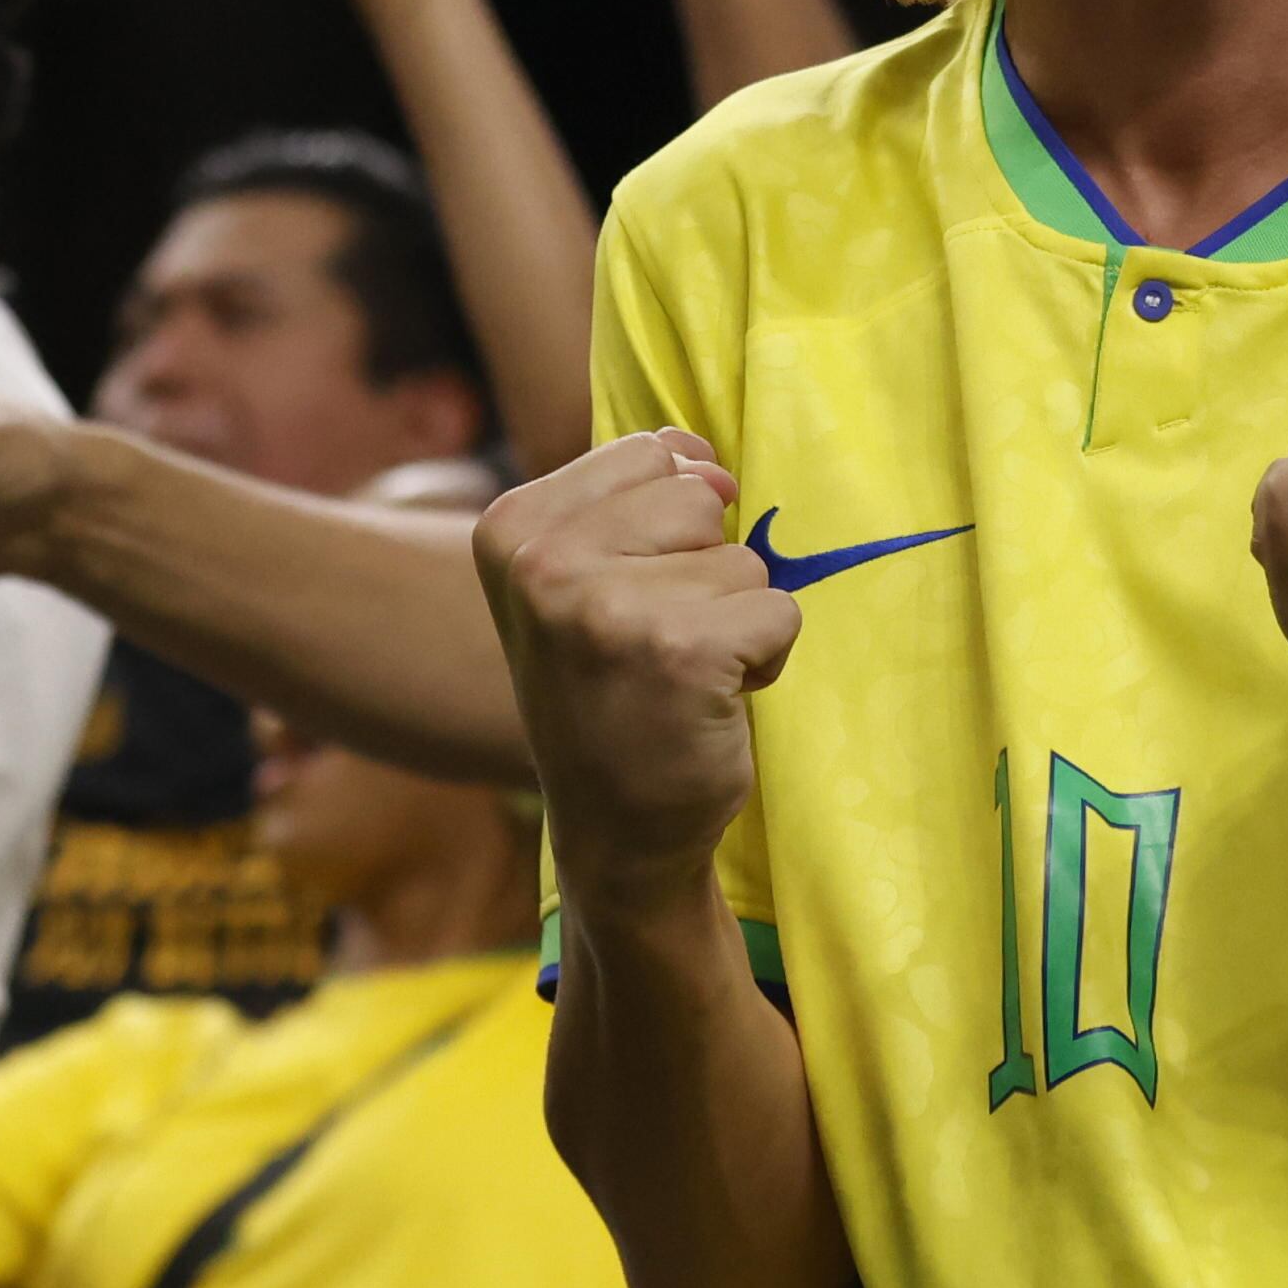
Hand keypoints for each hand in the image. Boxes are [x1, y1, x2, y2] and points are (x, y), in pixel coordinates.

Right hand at [477, 430, 798, 906]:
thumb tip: (706, 461)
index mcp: (510, 527)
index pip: (648, 455)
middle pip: (697, 500)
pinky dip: (765, 657)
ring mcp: (606, 608)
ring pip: (742, 559)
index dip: (666, 527)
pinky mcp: (679, 653)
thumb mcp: (581, 577)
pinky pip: (777, 611)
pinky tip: (709, 701)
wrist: (615, 832)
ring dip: (734, 619)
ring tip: (680, 675)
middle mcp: (543, 562)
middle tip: (657, 643)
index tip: (625, 596)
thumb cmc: (610, 691)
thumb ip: (634, 496)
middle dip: (704, 569)